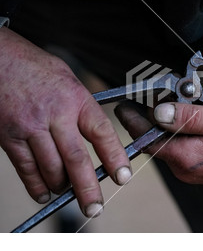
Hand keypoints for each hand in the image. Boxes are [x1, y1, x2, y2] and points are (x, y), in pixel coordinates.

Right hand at [0, 27, 130, 216]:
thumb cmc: (33, 65)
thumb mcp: (69, 78)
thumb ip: (82, 106)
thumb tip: (97, 132)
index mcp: (75, 99)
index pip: (102, 133)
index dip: (115, 157)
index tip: (123, 175)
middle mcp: (54, 115)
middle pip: (76, 159)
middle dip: (88, 188)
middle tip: (96, 206)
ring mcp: (29, 128)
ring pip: (51, 168)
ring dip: (62, 187)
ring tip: (71, 195)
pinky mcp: (8, 136)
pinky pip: (24, 168)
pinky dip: (35, 185)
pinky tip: (44, 193)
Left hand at [115, 101, 202, 185]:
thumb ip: (191, 117)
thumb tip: (158, 112)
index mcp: (187, 157)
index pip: (148, 138)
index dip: (133, 119)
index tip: (123, 104)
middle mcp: (185, 169)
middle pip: (156, 141)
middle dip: (151, 117)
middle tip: (153, 94)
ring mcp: (192, 171)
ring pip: (168, 144)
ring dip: (166, 123)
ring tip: (173, 100)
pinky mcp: (200, 169)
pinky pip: (181, 148)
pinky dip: (178, 132)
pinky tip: (188, 117)